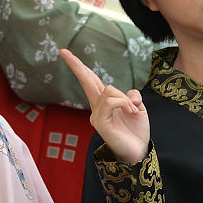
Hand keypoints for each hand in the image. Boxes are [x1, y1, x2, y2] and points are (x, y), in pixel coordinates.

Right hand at [61, 48, 149, 163]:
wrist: (139, 152)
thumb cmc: (136, 131)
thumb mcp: (138, 107)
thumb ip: (132, 95)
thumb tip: (131, 94)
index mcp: (104, 102)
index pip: (90, 80)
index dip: (79, 66)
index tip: (65, 53)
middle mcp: (96, 107)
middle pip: (86, 80)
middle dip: (76, 65)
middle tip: (63, 50)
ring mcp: (96, 115)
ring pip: (108, 90)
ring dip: (126, 98)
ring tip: (134, 110)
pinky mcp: (100, 123)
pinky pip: (111, 102)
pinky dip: (125, 104)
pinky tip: (132, 113)